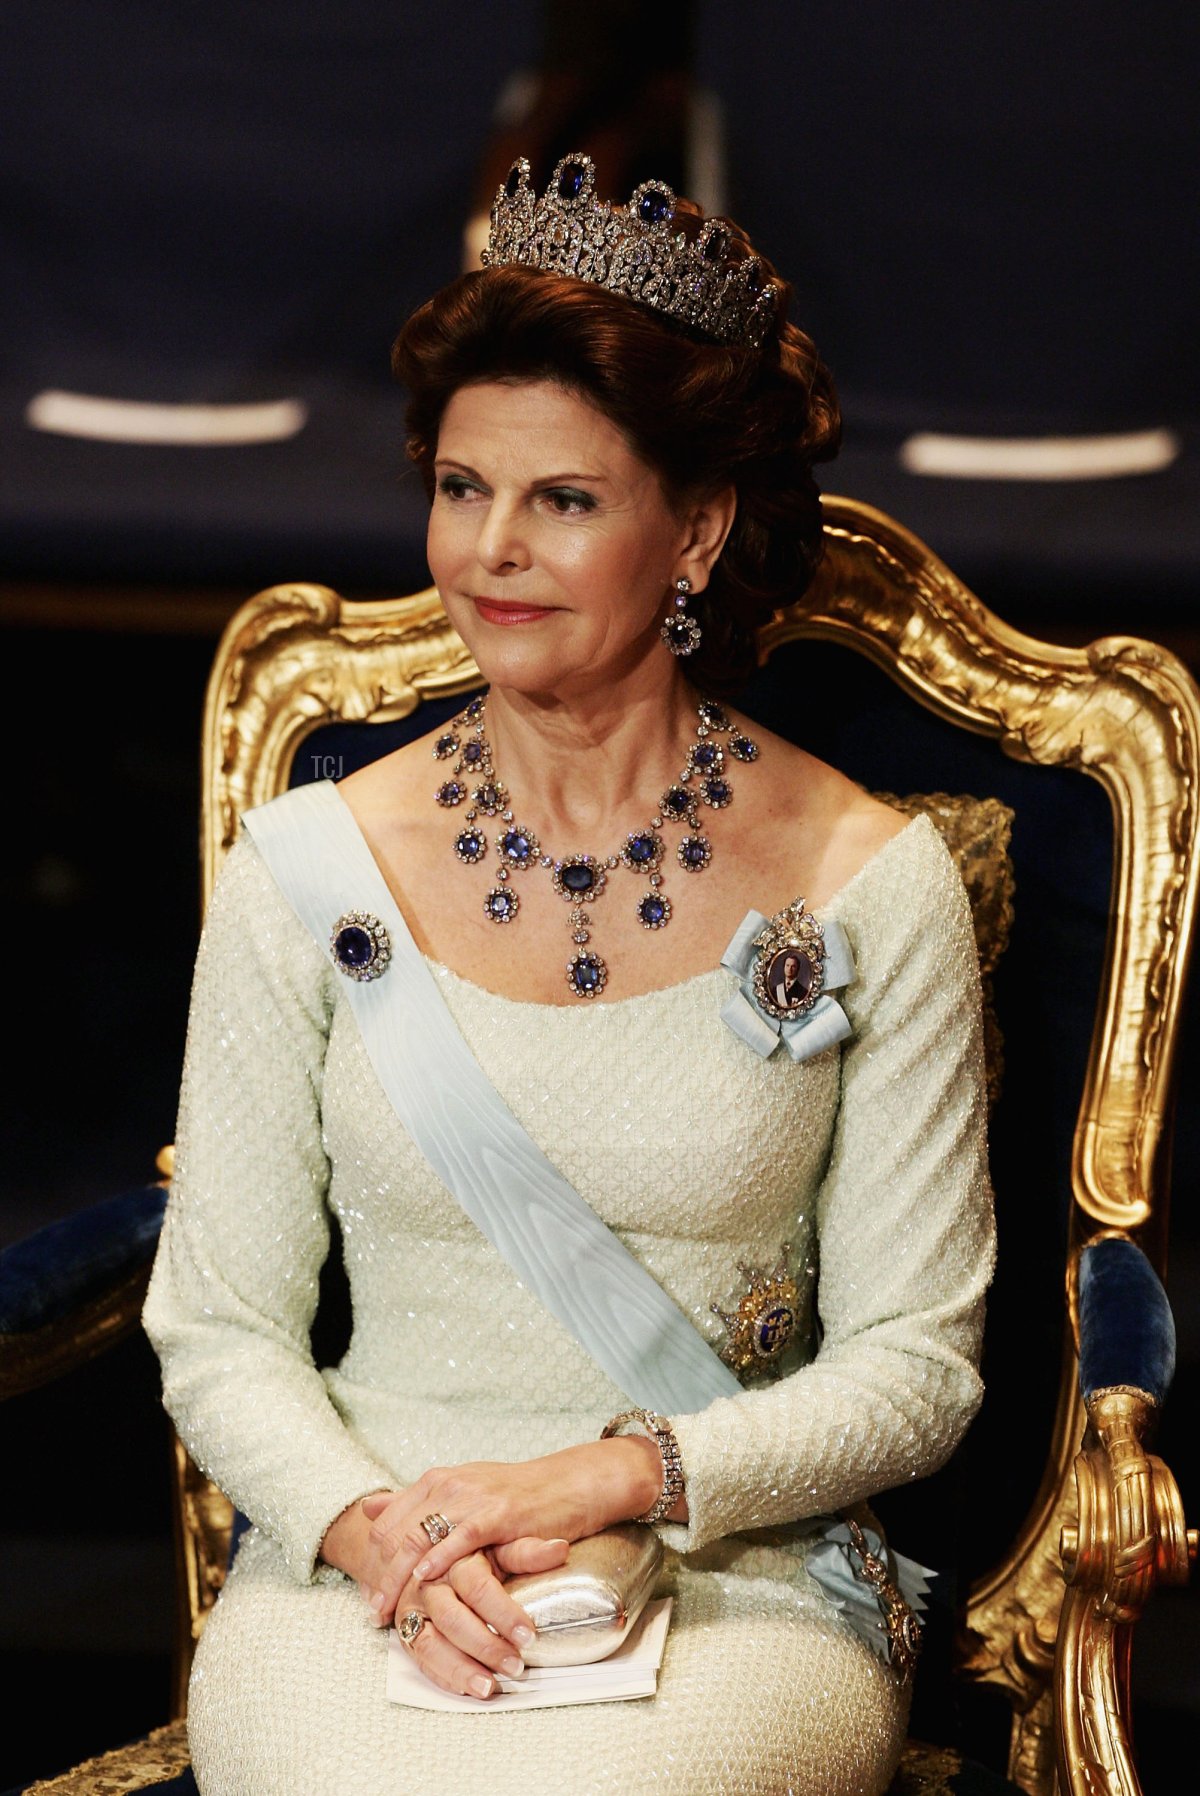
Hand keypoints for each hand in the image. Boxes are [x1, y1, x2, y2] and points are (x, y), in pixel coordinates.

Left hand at [359, 1436, 663, 1622]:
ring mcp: (471, 1497)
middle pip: (394, 1533)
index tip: (368, 1596)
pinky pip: (459, 1538)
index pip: (386, 1522)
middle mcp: (446, 1485)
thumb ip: (416, 1501)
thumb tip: (367, 1507)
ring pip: (417, 1538)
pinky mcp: (496, 1513)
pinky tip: (425, 1579)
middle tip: (371, 1614)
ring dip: (397, 1579)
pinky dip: (438, 1559)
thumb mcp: (463, 1494)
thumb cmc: (519, 1496)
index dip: (371, 1560)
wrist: (571, 1484)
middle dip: (379, 1577)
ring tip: (387, 1613)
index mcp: (435, 1481)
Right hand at [391, 1541, 565, 1700]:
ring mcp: (414, 1610)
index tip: (528, 1635)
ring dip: (460, 1669)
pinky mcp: (407, 1632)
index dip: (503, 1612)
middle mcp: (430, 1584)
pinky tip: (467, 1688)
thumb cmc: (476, 1549)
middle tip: (515, 1665)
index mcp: (454, 1558)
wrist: (432, 1550)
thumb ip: (527, 1550)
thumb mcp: (501, 1543)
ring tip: (489, 1687)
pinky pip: (421, 1659)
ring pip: (431, 1643)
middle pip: (452, 1618)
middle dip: (484, 1646)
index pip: (477, 1586)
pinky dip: (443, 1676)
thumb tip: (560, 1548)